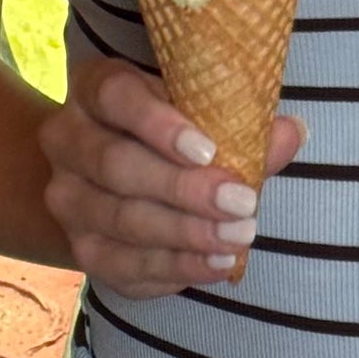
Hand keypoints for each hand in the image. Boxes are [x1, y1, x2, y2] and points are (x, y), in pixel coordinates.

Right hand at [38, 57, 305, 295]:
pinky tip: (218, 263)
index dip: (160, 124)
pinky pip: (127, 266)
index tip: (208, 150)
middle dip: (185, 189)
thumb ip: (240, 127)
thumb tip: (292, 133)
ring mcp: (68, 200)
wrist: (111, 187)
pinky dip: (178, 267)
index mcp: (94, 90)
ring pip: (122, 220)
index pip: (116, 97)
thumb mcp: (198, 118)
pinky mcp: (83, 250)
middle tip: (242, 203)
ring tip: (238, 237)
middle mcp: (66, 141)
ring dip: (187, 233)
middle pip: (117, 165)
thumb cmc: (168, 139)